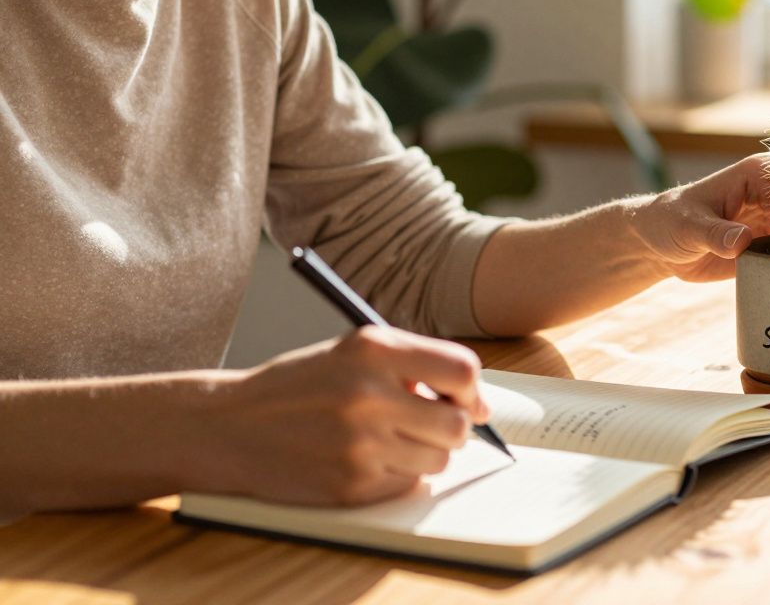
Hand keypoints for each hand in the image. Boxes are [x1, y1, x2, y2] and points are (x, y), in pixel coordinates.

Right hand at [202, 326, 489, 505]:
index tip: (469, 400)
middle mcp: (368, 394)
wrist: (227, 427)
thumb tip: (476, 402)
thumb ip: (411, 365)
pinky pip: (407, 484)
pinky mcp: (351, 485)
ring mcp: (360, 444)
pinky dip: (397, 475)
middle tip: (429, 425)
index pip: (461, 369)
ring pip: (439, 459)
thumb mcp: (349, 353)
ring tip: (386, 440)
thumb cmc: (297, 387)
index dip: (472, 390)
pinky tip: (364, 460)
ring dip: (423, 453)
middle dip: (452, 427)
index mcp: (372, 349)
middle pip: (458, 424)